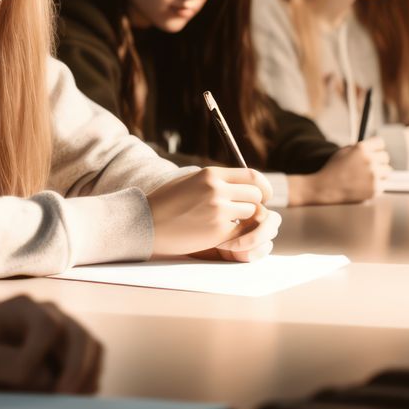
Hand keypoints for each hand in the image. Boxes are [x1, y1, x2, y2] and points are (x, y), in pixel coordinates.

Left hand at [0, 296, 101, 394]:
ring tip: (68, 403)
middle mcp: (49, 312)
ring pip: (92, 348)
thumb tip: (45, 378)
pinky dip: (88, 382)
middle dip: (75, 369)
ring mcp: (65, 329)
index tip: (24, 380)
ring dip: (86, 377)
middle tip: (62, 399)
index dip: (40, 354)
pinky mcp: (74, 350)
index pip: (46, 324)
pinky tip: (69, 400)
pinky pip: (94, 363)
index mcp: (21, 307)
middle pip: (78, 334)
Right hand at [147, 167, 272, 257]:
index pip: (252, 176)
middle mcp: (217, 190)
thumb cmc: (166, 201)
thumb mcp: (191, 180)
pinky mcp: (218, 233)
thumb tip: (241, 184)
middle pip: (255, 195)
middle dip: (254, 203)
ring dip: (244, 219)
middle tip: (245, 211)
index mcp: (210, 174)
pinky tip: (221, 233)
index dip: (263, 187)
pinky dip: (236, 234)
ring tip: (228, 222)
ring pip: (251, 214)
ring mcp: (218, 212)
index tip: (262, 195)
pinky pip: (241, 232)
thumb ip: (215, 181)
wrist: (146, 222)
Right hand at [289, 140, 389, 204]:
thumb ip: (358, 148)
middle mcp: (369, 160)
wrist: (326, 188)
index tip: (374, 151)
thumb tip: (372, 147)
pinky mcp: (376, 188)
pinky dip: (376, 185)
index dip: (376, 147)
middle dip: (378, 160)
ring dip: (379, 173)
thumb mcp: (342, 152)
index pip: (380, 142)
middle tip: (368, 166)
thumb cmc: (333, 169)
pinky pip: (384, 184)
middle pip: (385, 157)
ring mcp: (374, 175)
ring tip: (365, 176)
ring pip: (387, 171)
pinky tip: (363, 185)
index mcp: (361, 149)